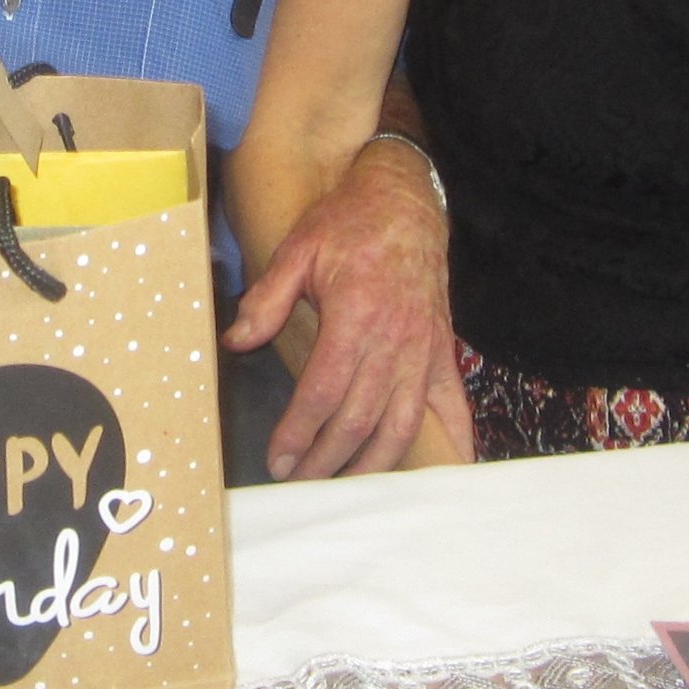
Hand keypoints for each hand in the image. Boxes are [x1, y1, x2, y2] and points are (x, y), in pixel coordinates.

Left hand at [222, 139, 470, 477]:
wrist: (404, 199)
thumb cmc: (348, 223)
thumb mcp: (297, 249)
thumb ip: (266, 299)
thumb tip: (235, 340)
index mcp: (354, 316)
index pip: (322, 391)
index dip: (299, 431)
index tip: (278, 459)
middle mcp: (393, 340)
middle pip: (359, 418)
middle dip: (327, 458)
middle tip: (299, 483)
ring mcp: (423, 349)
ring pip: (401, 423)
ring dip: (374, 464)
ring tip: (347, 489)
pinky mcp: (443, 351)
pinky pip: (452, 404)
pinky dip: (454, 442)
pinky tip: (446, 472)